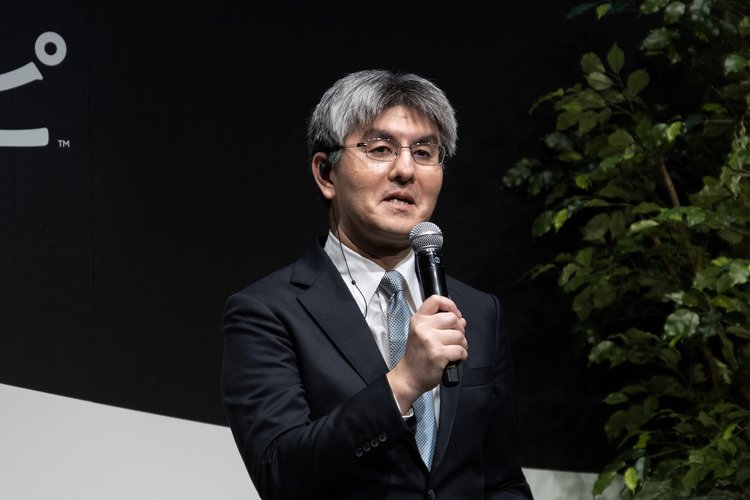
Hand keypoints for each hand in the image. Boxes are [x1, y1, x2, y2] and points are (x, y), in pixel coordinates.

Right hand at [386, 295, 466, 412]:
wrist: (409, 376)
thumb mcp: (421, 332)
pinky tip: (454, 359)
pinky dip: (462, 356)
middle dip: (459, 329)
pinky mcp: (438, 354)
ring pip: (460, 335)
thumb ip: (439, 323)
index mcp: (418, 320)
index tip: (454, 314)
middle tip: (453, 339)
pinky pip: (461, 350)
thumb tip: (461, 319)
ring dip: (462, 345)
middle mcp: (423, 328)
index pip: (436, 300)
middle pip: (453, 318)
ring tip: (453, 351)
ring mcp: (430, 341)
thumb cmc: (417, 355)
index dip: (450, 304)